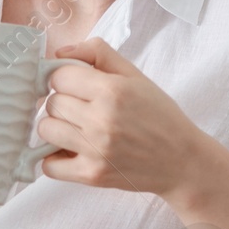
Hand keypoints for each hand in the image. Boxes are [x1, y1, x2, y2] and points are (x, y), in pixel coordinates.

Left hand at [34, 37, 208, 198]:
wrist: (182, 161)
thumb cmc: (160, 116)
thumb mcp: (136, 76)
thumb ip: (99, 53)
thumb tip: (59, 53)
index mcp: (113, 90)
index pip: (58, 76)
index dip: (65, 79)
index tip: (76, 86)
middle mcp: (101, 120)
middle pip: (51, 103)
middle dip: (62, 102)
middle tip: (81, 109)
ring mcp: (95, 150)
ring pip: (45, 130)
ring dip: (56, 128)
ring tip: (75, 129)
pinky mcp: (92, 175)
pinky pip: (49, 165)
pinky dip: (54, 159)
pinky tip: (71, 151)